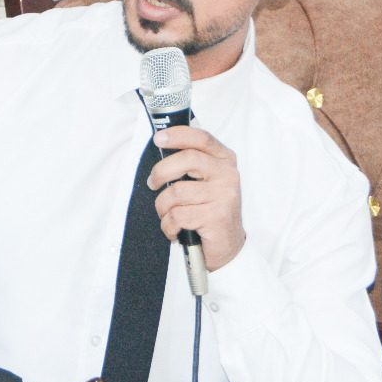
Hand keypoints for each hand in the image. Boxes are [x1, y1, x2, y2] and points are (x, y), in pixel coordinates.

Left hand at [148, 126, 245, 270]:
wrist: (229, 246)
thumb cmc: (210, 211)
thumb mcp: (206, 182)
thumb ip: (191, 164)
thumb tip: (162, 147)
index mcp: (225, 161)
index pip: (201, 138)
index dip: (178, 135)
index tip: (158, 138)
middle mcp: (228, 175)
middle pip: (187, 159)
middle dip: (161, 172)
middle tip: (152, 183)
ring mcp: (224, 196)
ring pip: (177, 192)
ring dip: (163, 207)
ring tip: (168, 215)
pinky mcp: (217, 217)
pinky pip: (178, 215)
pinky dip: (168, 225)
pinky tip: (175, 230)